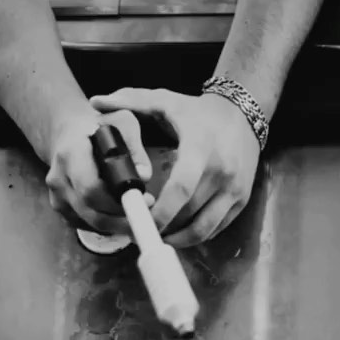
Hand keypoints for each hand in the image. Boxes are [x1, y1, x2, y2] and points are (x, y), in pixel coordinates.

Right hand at [45, 109, 151, 232]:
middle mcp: (59, 177)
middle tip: (148, 213)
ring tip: (140, 215)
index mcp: (71, 153)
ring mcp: (56, 195)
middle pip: (91, 211)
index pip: (90, 187)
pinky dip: (106, 225)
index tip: (144, 200)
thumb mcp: (122, 123)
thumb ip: (135, 147)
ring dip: (117, 225)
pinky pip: (85, 225)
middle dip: (122, 218)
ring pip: (89, 222)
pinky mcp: (60, 208)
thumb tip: (144, 176)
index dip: (117, 200)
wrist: (67, 131)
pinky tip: (123, 216)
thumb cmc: (99, 125)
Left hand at [90, 87, 260, 247]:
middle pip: (189, 214)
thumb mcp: (166, 101)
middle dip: (162, 229)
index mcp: (201, 149)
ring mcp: (235, 188)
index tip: (138, 221)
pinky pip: (216, 228)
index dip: (160, 211)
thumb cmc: (198, 111)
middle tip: (137, 233)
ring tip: (155, 237)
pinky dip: (195, 236)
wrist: (243, 114)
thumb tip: (95, 101)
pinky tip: (177, 232)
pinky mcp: (242, 199)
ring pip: (203, 228)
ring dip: (178, 239)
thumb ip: (131, 100)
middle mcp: (222, 172)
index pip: (181, 188)